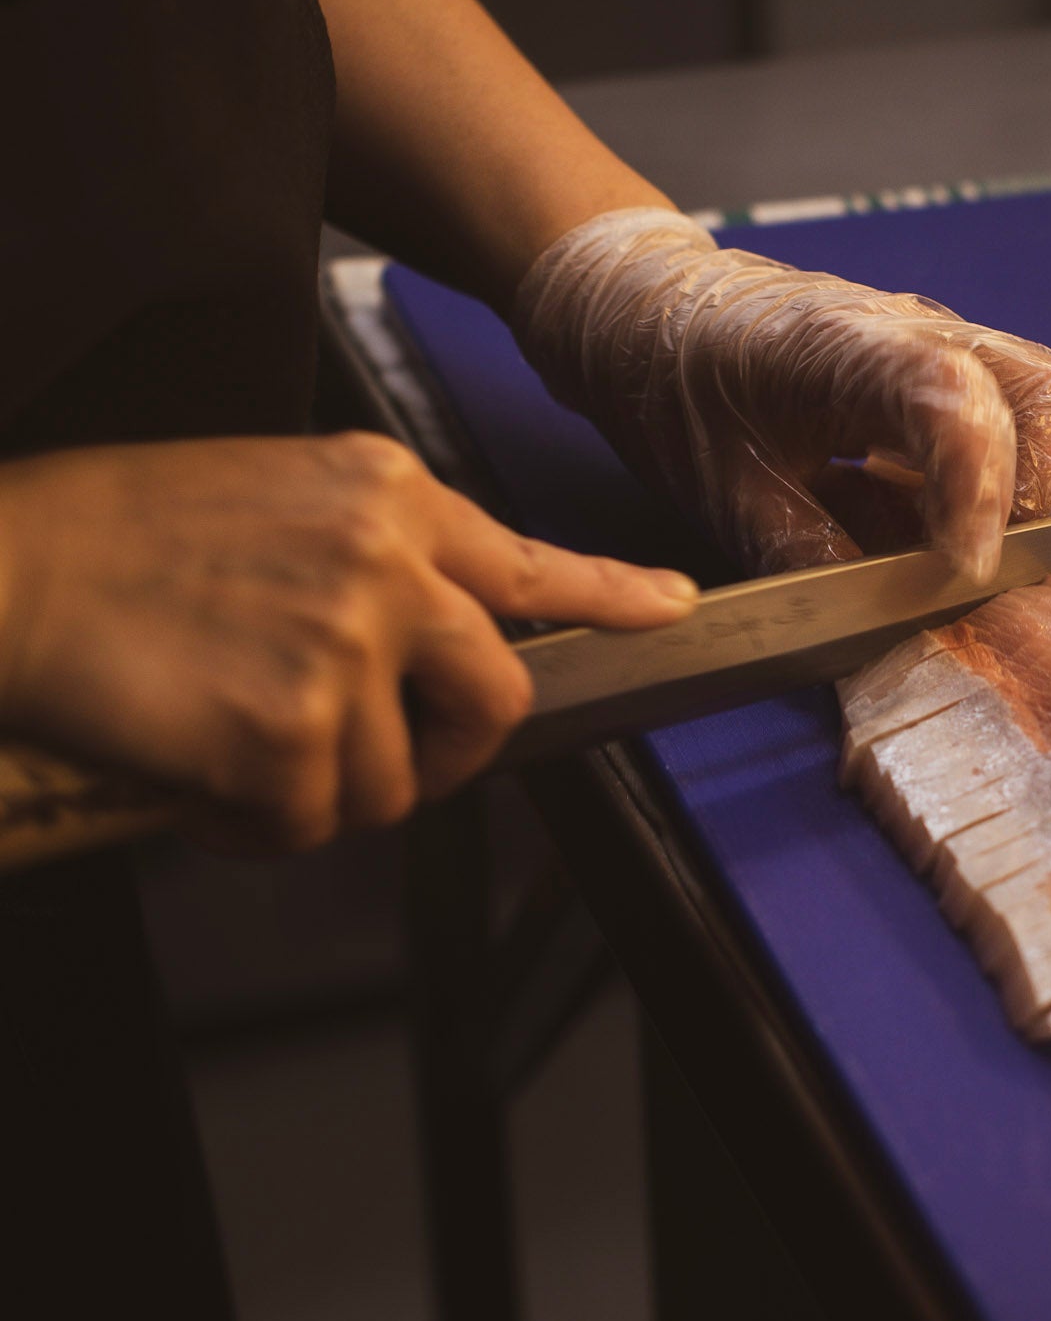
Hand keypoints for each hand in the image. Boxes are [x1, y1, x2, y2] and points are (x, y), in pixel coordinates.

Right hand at [0, 432, 697, 849]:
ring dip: (321, 793)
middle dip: (449, 753)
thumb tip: (429, 636)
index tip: (669, 611)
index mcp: (384, 493)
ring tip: (232, 745)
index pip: (525, 559)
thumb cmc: (110, 538)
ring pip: (396, 781)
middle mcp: (386, 558)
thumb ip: (370, 556)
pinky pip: (312, 824)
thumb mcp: (270, 499)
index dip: (608, 595)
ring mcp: (346, 642)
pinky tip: (198, 778)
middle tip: (384, 764)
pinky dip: (256, 827)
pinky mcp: (292, 728)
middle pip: (496, 694)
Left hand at [512, 208, 1050, 578]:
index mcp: (843, 344)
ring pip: (1046, 405)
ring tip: (947, 540)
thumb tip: (887, 620)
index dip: (978, 489)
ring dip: (1022, 489)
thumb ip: (808, 557)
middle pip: (1047, 394)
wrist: (651, 310)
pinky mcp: (944, 368)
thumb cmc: (677, 388)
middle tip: (967, 559)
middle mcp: (915, 328)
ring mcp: (940, 342)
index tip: (963, 568)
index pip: (955, 398)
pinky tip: (927, 517)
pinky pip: (1012, 419)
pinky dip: (996, 481)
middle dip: (1033, 495)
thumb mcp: (723, 493)